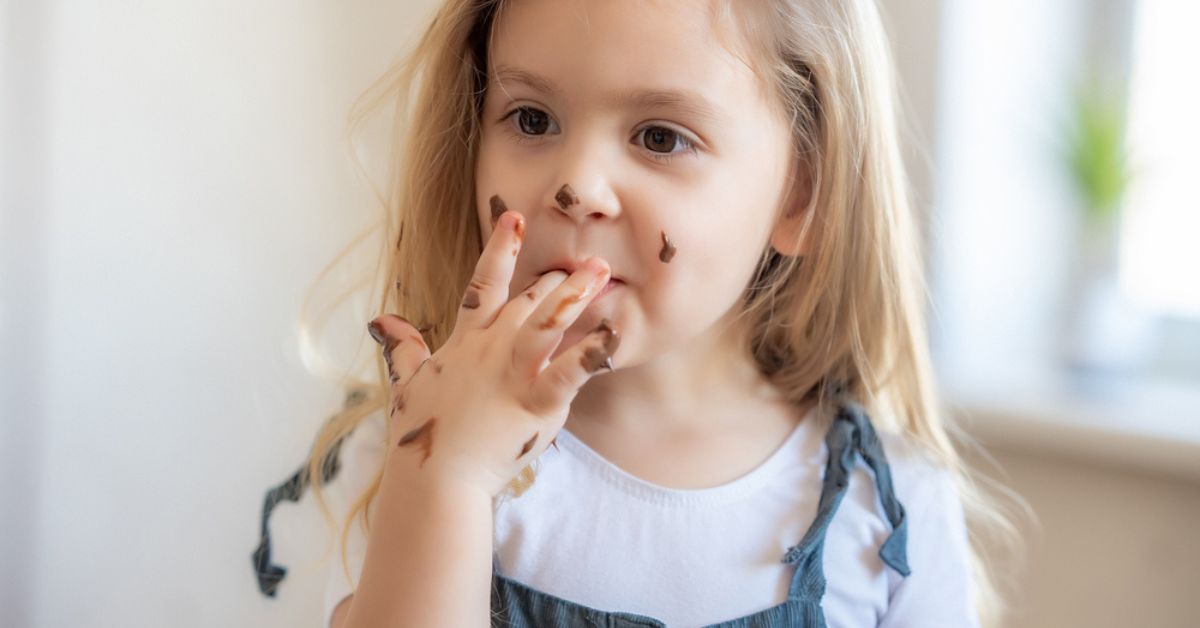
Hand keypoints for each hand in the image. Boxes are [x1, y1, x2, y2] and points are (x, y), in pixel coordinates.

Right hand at [367, 208, 619, 496]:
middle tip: (588, 261)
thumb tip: (381, 321)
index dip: (500, 249)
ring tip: (602, 270)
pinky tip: (613, 336)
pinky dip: (592, 354)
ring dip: (576, 294)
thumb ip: (403, 347)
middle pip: (527, 301)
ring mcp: (514, 372)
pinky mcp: (536, 401)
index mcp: (465, 342)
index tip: (515, 218)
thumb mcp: (407, 382)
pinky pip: (569, 372)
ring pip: (548, 321)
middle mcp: (491, 349)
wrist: (435, 477)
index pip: (483, 285)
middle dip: (557, 280)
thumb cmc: (424, 432)